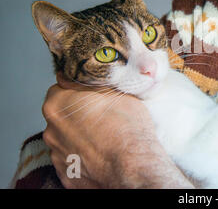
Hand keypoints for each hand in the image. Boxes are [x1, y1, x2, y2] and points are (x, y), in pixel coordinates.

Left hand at [42, 72, 193, 188]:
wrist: (132, 165)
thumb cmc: (126, 127)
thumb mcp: (116, 90)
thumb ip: (96, 83)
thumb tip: (94, 77)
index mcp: (58, 103)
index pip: (62, 87)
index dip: (81, 89)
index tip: (95, 93)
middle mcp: (51, 129)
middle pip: (63, 114)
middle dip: (79, 113)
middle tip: (103, 115)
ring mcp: (57, 154)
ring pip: (67, 138)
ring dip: (81, 136)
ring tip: (106, 137)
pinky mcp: (66, 174)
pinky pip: (74, 159)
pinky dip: (85, 156)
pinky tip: (103, 154)